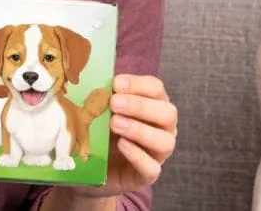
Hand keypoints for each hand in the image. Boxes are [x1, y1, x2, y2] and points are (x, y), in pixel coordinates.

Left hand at [71, 74, 177, 199]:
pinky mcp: (148, 175)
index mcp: (154, 106)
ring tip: (115, 124)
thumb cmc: (103, 132)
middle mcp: (164, 128)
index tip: (116, 84)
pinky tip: (121, 145)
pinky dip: (137, 155)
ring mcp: (158, 153)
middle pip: (167, 113)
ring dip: (140, 130)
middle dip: (140, 106)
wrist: (93, 167)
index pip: (156, 89)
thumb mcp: (103, 113)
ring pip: (165, 141)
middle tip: (114, 103)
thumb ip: (104, 99)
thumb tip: (95, 85)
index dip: (138, 84)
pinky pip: (151, 168)